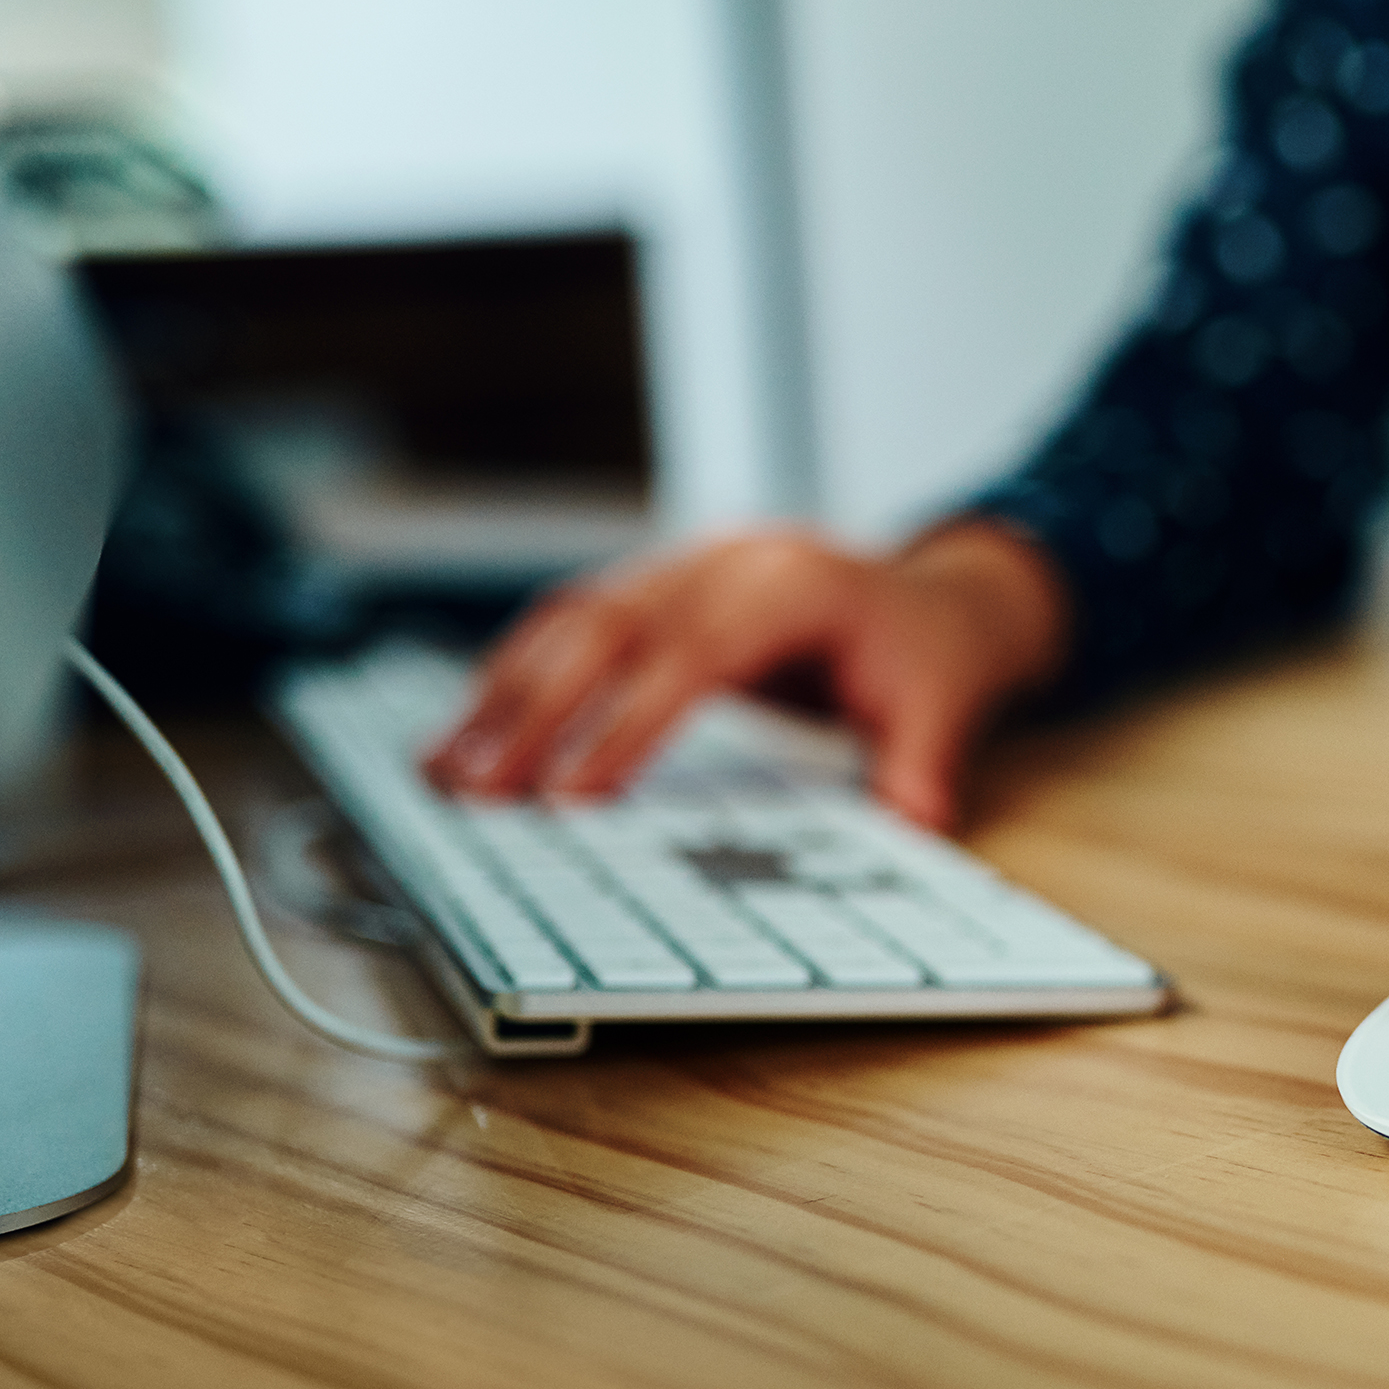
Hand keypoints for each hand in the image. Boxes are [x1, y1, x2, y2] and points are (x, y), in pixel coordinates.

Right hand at [422, 521, 1066, 828]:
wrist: (931, 595)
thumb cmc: (926, 652)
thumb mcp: (944, 705)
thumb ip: (922, 768)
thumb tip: (916, 826)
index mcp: (793, 583)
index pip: (694, 654)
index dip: (628, 723)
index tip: (572, 796)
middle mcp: (724, 561)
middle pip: (610, 628)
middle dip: (535, 712)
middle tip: (476, 793)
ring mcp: (682, 566)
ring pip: (572, 618)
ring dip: (502, 693)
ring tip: (443, 769)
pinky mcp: (655, 587)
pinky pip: (572, 623)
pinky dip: (516, 676)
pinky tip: (468, 732)